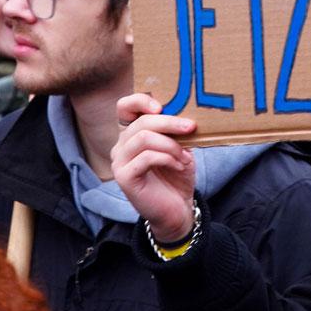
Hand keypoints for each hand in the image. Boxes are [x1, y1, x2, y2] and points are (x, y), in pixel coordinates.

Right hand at [111, 93, 197, 242]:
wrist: (177, 209)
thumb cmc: (177, 175)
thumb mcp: (180, 146)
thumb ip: (175, 129)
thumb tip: (185, 111)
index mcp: (132, 134)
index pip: (124, 107)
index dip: (140, 101)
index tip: (162, 106)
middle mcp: (120, 145)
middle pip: (141, 122)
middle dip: (169, 122)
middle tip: (191, 127)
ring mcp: (119, 161)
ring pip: (143, 138)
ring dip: (171, 144)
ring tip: (186, 155)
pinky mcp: (124, 177)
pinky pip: (146, 157)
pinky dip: (167, 158)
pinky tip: (179, 165)